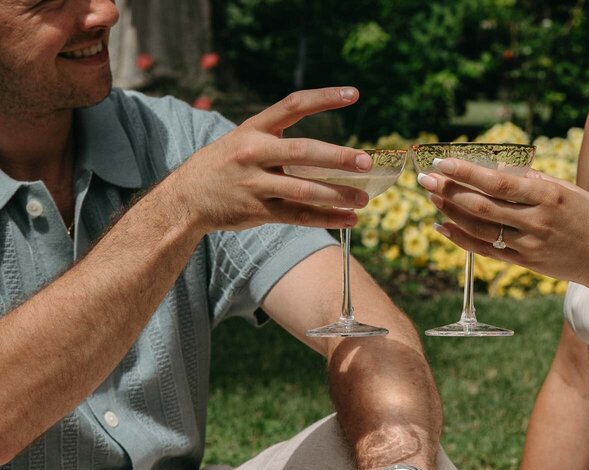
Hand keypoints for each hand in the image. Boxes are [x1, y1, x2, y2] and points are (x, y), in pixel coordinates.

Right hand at [168, 87, 372, 235]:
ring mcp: (254, 183)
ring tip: (364, 198)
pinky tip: (349, 219)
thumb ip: (280, 143)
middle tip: (365, 162)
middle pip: (304, 152)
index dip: (324, 98)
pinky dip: (327, 218)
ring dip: (338, 195)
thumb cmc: (224, 167)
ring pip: (304, 190)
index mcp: (253, 128)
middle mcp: (253, 153)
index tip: (354, 94)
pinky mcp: (257, 211)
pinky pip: (298, 216)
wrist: (184, 199)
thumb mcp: (243, 142)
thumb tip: (329, 156)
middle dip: (338, 157)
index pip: (293, 105)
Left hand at [417, 158, 588, 307]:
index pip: (498, 182)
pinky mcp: (524, 264)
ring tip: (431, 196)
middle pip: (481, 205)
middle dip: (449, 190)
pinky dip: (461, 239)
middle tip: (425, 178)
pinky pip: (485, 250)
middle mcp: (536, 221)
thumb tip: (501, 171)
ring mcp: (528, 245)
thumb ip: (535, 182)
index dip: (467, 172)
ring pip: (479, 228)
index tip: (443, 161)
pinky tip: (443, 226)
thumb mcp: (571, 191)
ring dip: (450, 211)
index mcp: (549, 197)